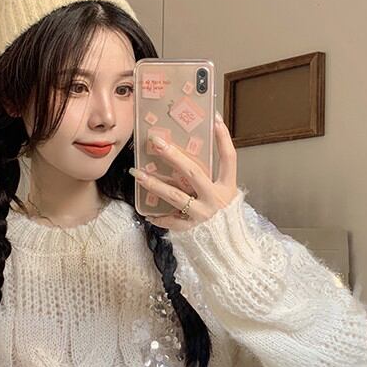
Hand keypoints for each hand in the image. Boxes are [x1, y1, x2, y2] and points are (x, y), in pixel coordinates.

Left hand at [129, 112, 237, 229]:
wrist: (227, 247)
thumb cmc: (223, 216)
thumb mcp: (223, 194)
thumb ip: (211, 178)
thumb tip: (192, 152)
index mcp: (227, 187)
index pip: (228, 158)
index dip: (223, 139)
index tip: (216, 119)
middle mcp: (216, 199)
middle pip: (193, 173)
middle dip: (173, 156)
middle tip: (156, 141)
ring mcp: (203, 214)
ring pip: (175, 196)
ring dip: (154, 184)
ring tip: (137, 173)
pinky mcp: (192, 229)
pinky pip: (172, 222)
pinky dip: (160, 218)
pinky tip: (148, 213)